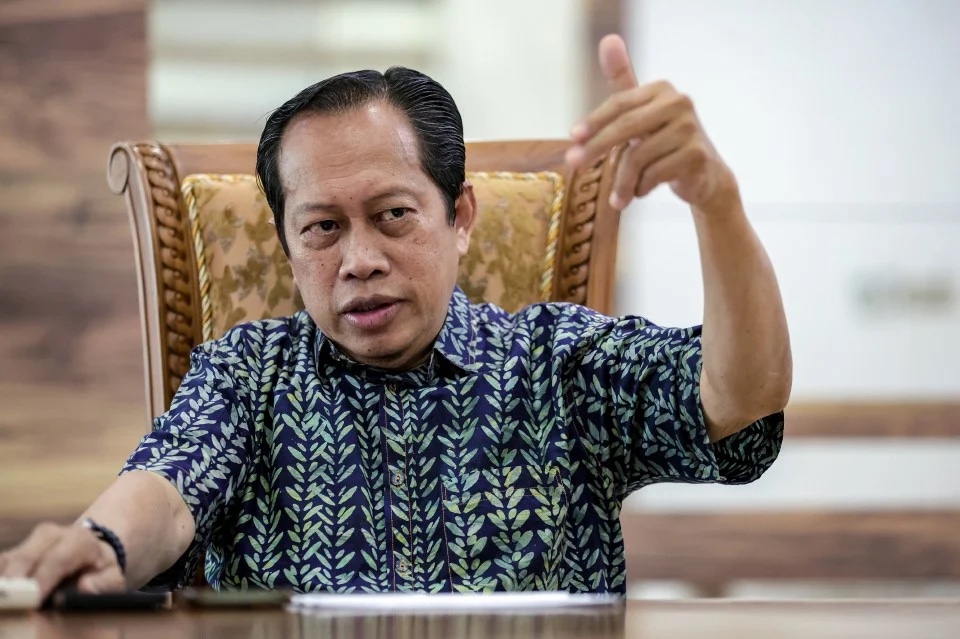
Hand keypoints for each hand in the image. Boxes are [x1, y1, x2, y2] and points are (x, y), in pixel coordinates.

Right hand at [0, 522, 124, 599]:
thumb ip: (103, 583)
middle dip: (18, 581)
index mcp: (79, 539)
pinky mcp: (14, 552)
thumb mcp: (112, 576)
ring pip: (9, 561)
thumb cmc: (100, 570)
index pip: (59, 559)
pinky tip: (5, 595)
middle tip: (13, 602)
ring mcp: (30, 541)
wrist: (89, 552)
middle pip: (27, 557)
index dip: (44, 579)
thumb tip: (85, 587)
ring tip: (8, 600)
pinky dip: (2, 578)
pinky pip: (2, 565)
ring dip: (6, 581)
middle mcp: (51, 534)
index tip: (35, 599)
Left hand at [566, 34, 736, 211]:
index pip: (620, 102)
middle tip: (574, 163)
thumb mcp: (641, 112)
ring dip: (622, 180)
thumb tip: (608, 40)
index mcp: (661, 90)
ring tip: (618, 195)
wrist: (704, 175)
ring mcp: (690, 129)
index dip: (594, 120)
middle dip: (597, 147)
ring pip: (639, 157)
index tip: (573, 138)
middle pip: (627, 126)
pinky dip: (641, 187)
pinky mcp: (696, 155)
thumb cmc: (664, 141)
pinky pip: (654, 174)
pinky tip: (640, 192)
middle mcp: (679, 103)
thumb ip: (623, 82)